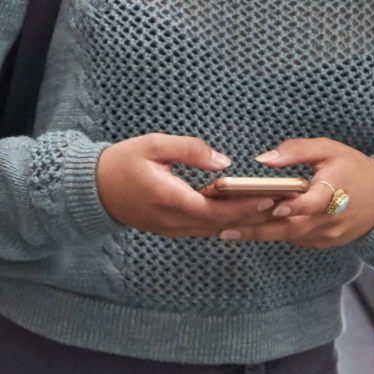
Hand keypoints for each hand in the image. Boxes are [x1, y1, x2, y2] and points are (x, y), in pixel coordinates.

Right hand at [94, 134, 289, 241]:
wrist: (90, 189)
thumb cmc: (121, 162)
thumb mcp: (153, 144)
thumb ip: (190, 150)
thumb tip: (224, 162)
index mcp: (169, 199)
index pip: (215, 209)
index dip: (244, 206)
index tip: (270, 197)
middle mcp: (172, 220)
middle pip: (220, 224)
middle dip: (253, 216)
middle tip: (283, 205)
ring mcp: (170, 228)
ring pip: (213, 229)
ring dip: (242, 221)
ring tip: (271, 208)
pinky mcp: (169, 228)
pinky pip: (203, 228)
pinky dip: (225, 221)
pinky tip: (243, 211)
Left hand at [241, 139, 373, 254]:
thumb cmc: (355, 170)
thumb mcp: (330, 149)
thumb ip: (297, 151)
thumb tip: (263, 159)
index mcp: (335, 191)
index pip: (312, 203)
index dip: (293, 206)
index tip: (272, 207)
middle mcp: (330, 218)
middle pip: (290, 227)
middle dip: (257, 228)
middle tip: (225, 228)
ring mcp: (326, 234)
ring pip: (288, 236)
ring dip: (259, 233)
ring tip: (228, 229)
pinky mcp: (322, 242)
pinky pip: (294, 238)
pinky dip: (274, 233)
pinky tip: (249, 229)